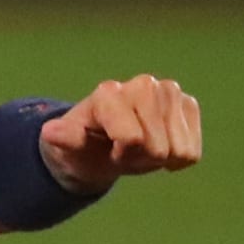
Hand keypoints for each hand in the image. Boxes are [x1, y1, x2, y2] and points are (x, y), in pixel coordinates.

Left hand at [39, 74, 201, 192]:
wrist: (102, 144)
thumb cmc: (83, 148)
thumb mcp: (66, 149)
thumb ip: (64, 139)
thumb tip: (51, 132)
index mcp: (108, 94)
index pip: (133, 139)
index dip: (122, 156)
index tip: (109, 149)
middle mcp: (142, 85)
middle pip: (157, 148)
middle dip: (141, 158)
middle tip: (124, 150)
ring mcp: (168, 92)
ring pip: (179, 149)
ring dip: (160, 158)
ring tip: (140, 147)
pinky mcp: (187, 104)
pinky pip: (192, 151)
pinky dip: (177, 158)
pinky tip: (160, 147)